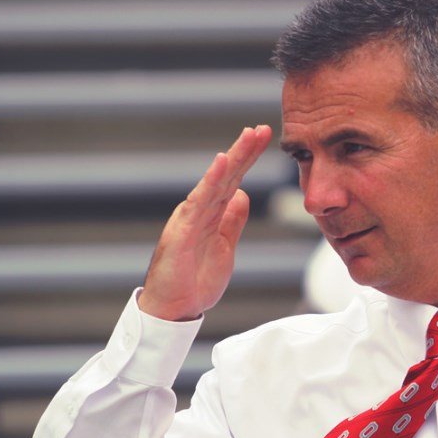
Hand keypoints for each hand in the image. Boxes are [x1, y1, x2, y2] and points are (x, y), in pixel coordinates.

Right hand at [139, 125, 273, 320]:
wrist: (174, 309)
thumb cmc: (195, 281)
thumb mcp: (225, 247)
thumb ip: (232, 221)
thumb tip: (243, 195)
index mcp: (211, 214)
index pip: (233, 181)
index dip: (247, 159)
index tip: (263, 137)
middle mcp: (199, 211)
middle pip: (226, 175)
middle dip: (244, 151)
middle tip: (262, 128)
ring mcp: (190, 218)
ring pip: (215, 182)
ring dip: (232, 158)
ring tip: (247, 136)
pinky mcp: (183, 231)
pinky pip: (200, 202)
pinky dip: (211, 181)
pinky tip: (222, 162)